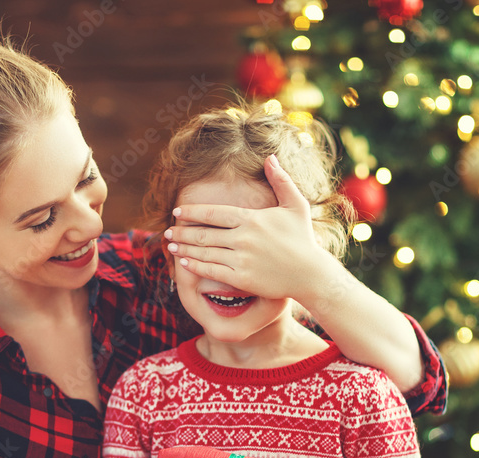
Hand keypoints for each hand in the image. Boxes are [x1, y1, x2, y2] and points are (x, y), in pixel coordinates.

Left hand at [165, 154, 340, 302]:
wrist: (311, 274)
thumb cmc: (303, 239)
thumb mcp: (296, 205)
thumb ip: (281, 180)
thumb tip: (270, 156)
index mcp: (252, 219)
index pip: (213, 213)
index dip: (192, 212)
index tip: (178, 212)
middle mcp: (243, 238)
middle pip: (204, 234)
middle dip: (182, 232)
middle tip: (168, 232)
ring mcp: (241, 259)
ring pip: (204, 253)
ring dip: (184, 249)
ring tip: (171, 246)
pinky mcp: (242, 278)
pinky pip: (212, 271)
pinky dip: (195, 266)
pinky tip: (184, 263)